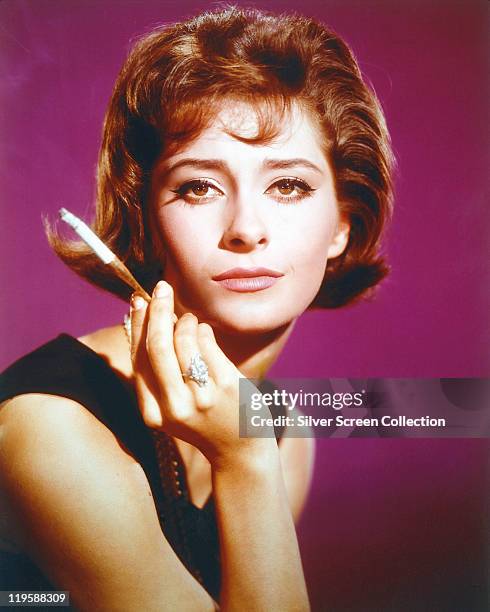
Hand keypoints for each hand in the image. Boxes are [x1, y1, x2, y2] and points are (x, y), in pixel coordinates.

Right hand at [129, 280, 273, 468]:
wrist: (239, 449)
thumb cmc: (201, 419)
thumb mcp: (169, 405)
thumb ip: (154, 371)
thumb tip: (141, 319)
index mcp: (153, 413)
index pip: (138, 359)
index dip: (137, 325)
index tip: (137, 300)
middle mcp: (175, 406)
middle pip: (158, 345)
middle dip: (158, 310)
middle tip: (161, 288)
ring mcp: (203, 395)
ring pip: (185, 339)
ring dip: (186, 321)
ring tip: (189, 321)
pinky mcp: (227, 383)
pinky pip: (208, 341)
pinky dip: (203, 330)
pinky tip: (204, 333)